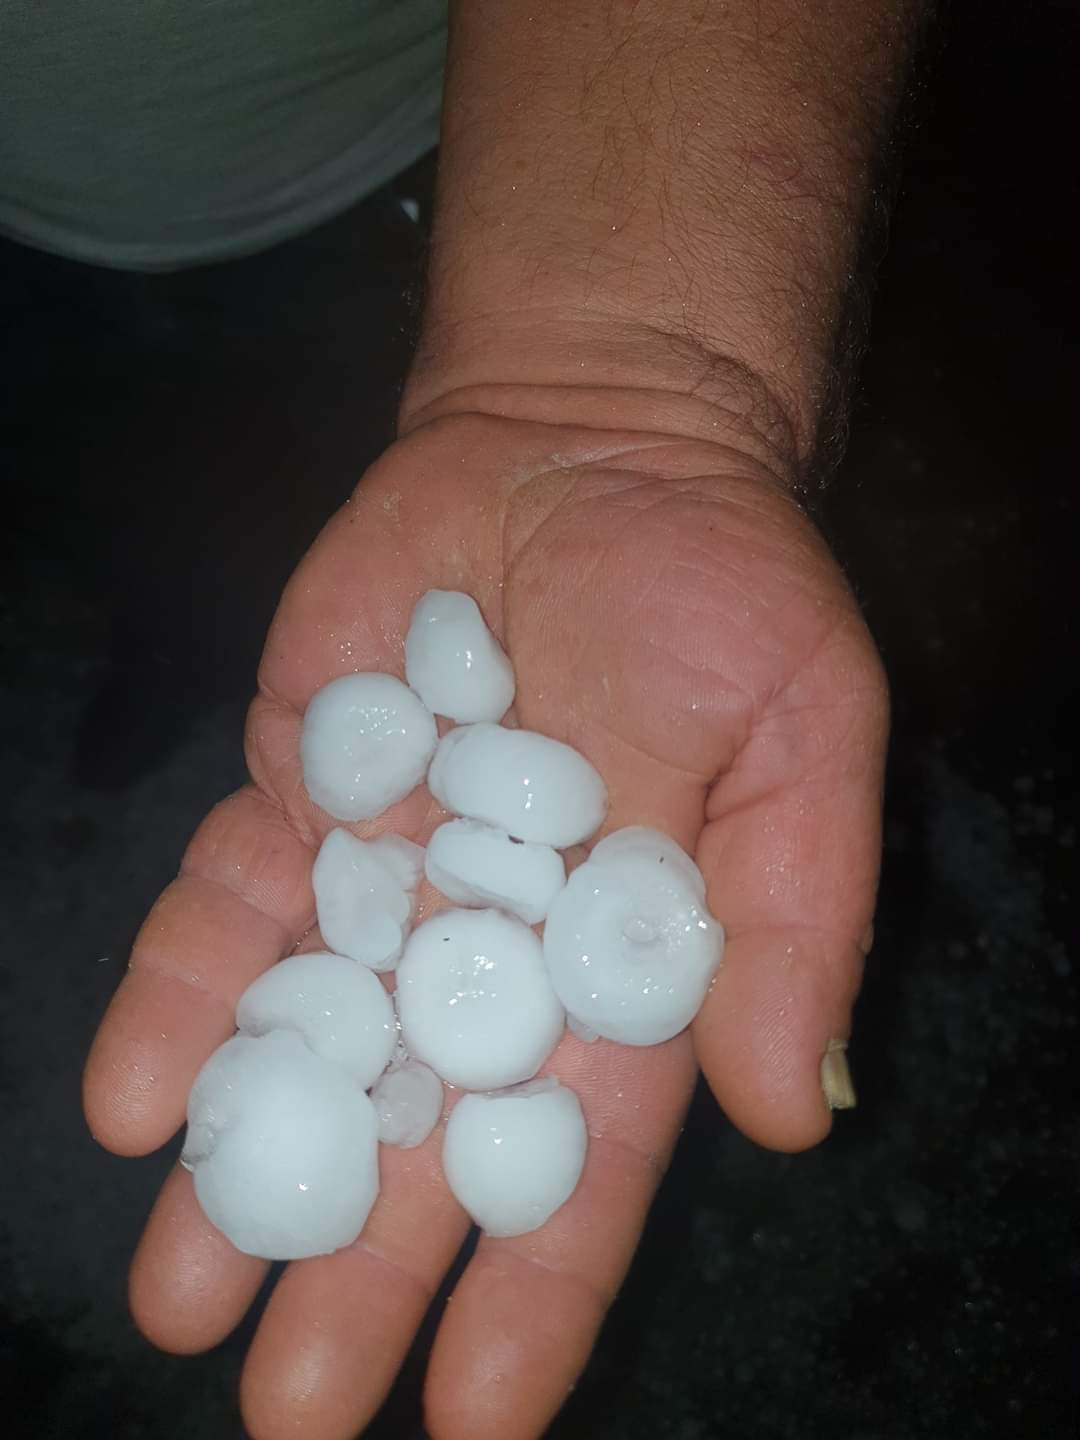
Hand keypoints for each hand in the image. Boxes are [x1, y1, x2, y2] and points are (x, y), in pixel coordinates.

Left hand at [84, 406, 887, 1439]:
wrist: (592, 442)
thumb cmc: (722, 587)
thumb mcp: (804, 734)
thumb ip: (794, 919)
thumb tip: (788, 1112)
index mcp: (628, 960)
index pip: (582, 1152)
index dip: (536, 1285)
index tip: (474, 1422)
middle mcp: (496, 939)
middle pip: (425, 1128)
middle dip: (359, 1267)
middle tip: (284, 1414)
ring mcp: (388, 868)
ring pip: (310, 1042)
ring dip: (243, 1168)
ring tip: (179, 1302)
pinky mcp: (302, 790)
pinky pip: (230, 909)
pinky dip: (183, 995)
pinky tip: (136, 1099)